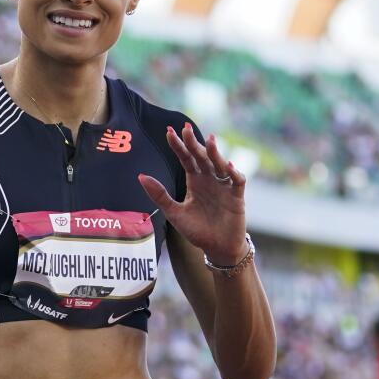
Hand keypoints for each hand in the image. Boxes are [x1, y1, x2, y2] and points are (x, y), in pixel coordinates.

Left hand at [137, 123, 247, 264]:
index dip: (178, 146)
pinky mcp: (237, 197)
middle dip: (194, 144)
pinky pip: (237, 181)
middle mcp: (209, 180)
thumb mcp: (174, 212)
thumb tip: (140, 176)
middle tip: (186, 129)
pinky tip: (227, 165)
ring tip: (210, 141)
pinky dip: (234, 173)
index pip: (185, 159)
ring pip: (219, 165)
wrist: (216, 248)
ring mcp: (224, 187)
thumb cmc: (197, 230)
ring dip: (215, 153)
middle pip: (202, 157)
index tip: (169, 133)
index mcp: (194, 181)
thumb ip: (159, 195)